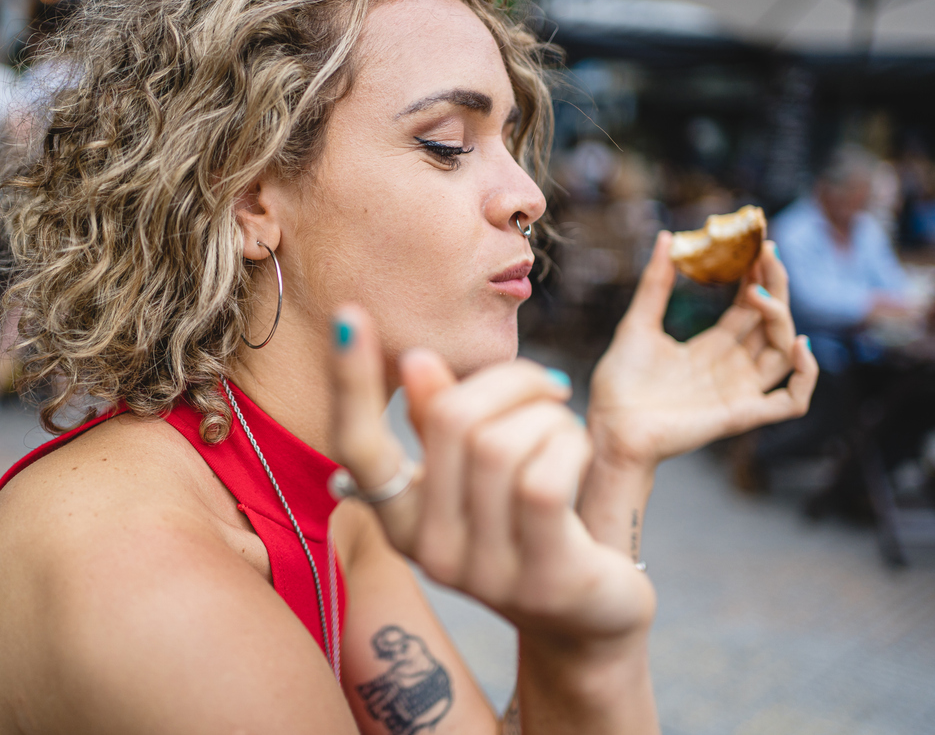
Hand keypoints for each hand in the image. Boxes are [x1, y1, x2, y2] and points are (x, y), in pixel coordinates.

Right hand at [330, 305, 654, 649]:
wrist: (586, 617)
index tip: (347, 317)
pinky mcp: (544, 578)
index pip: (357, 445)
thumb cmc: (530, 524)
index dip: (350, 382)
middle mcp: (429, 549)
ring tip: (564, 429)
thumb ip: (443, 421)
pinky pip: (544, 480)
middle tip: (547, 384)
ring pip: (500, 445)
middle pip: (450, 420)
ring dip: (546, 416)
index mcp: (400, 516)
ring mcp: (483, 572)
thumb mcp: (478, 473)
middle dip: (508, 382)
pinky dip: (568, 443)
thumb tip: (418, 362)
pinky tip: (578, 450)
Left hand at [586, 233, 817, 470]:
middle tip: (767, 252)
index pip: (749, 308)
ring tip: (760, 294)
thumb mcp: (637, 324)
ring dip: (783, 320)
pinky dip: (806, 376)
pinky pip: (791, 401)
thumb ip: (655, 284)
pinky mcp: (741, 415)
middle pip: (771, 323)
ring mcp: (739, 391)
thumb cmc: (619, 384)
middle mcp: (731, 368)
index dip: (758, 277)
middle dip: (774, 286)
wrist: (608, 427)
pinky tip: (798, 345)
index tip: (759, 245)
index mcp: (710, 348)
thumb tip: (667, 238)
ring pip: (784, 353)